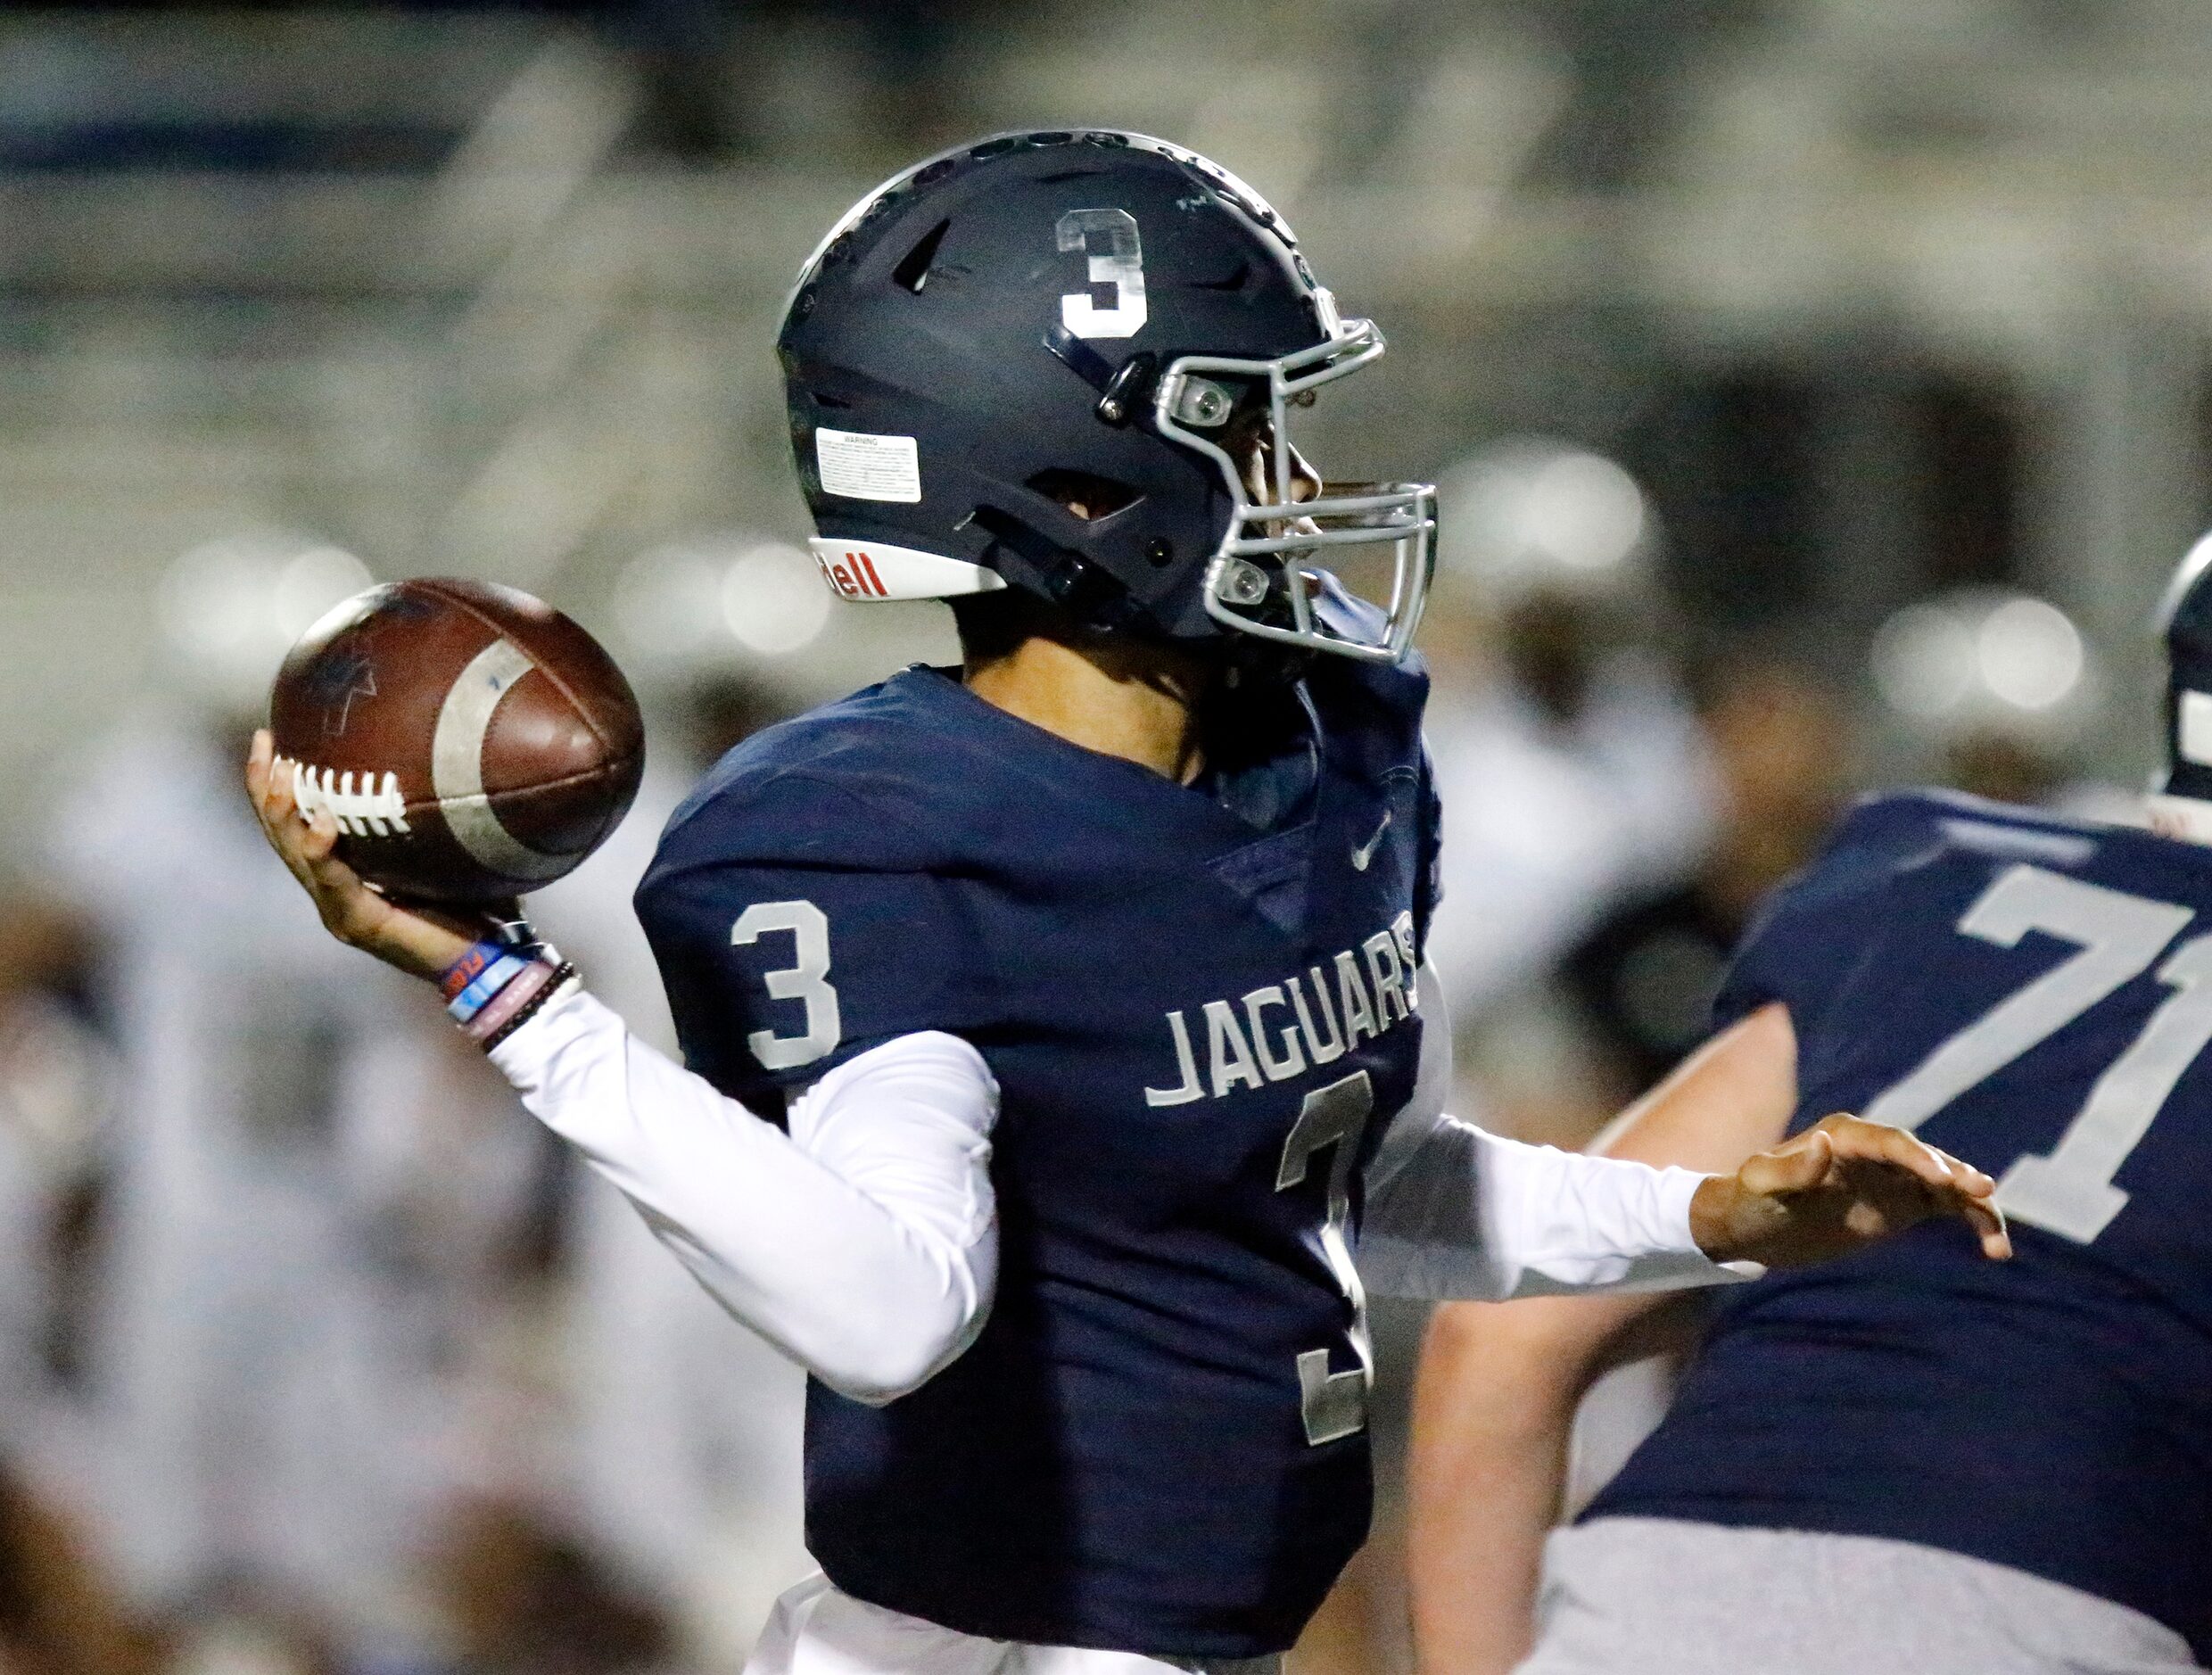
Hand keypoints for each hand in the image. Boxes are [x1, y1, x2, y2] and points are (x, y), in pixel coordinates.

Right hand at [244, 729, 506, 984]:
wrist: (494, 957)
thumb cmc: (478, 900)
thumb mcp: (444, 846)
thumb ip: (428, 812)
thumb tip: (447, 752)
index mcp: (346, 871)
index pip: (298, 822)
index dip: (276, 784)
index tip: (269, 736)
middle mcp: (333, 889)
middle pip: (283, 835)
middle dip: (266, 788)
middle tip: (263, 742)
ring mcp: (340, 909)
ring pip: (297, 856)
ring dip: (284, 814)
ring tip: (282, 774)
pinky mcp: (360, 924)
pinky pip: (334, 883)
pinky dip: (323, 854)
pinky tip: (322, 825)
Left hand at [1690, 1112, 2010, 1266]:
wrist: (1754, 1225)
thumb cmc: (1750, 1200)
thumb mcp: (1761, 1186)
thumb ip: (1790, 1168)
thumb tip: (1825, 1144)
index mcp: (1842, 1135)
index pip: (1888, 1141)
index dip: (1916, 1157)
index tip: (1942, 1177)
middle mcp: (1874, 1150)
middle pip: (1923, 1157)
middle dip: (1953, 1172)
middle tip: (1982, 1190)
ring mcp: (1893, 1175)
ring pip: (1945, 1181)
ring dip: (1973, 1199)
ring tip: (1995, 1227)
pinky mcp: (1904, 1203)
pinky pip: (1949, 1207)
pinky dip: (1975, 1222)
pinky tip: (1997, 1250)